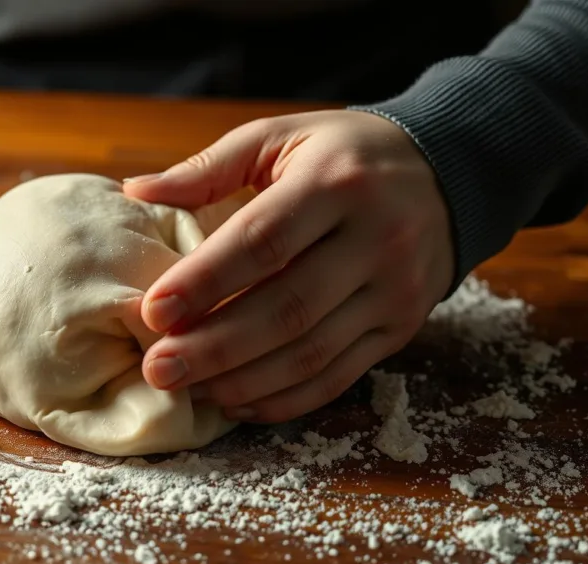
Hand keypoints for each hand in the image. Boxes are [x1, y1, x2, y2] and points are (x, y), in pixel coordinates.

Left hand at [122, 110, 454, 422]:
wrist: (450, 174)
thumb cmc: (345, 154)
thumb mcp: (282, 136)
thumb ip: (210, 166)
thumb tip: (137, 190)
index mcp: (337, 183)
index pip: (264, 241)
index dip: (205, 280)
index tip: (153, 310)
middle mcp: (375, 240)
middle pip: (287, 308)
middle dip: (215, 346)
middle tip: (158, 369)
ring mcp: (394, 291)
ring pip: (312, 352)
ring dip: (244, 380)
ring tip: (189, 389)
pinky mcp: (400, 329)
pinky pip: (339, 376)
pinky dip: (285, 398)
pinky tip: (237, 401)